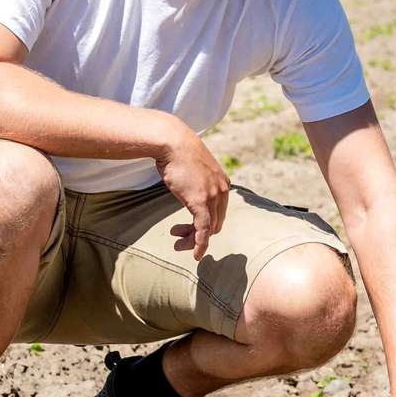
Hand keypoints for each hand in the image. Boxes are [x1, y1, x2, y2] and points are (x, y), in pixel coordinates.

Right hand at [155, 122, 230, 260]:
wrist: (172, 142)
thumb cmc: (178, 153)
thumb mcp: (193, 169)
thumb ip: (197, 182)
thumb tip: (189, 186)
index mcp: (223, 183)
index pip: (219, 213)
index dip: (205, 225)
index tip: (188, 228)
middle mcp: (223, 190)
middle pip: (215, 223)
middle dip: (198, 235)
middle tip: (179, 240)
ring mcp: (213, 196)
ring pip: (209, 229)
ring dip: (194, 241)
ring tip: (177, 244)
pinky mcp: (201, 201)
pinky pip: (203, 229)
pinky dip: (200, 244)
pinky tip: (195, 254)